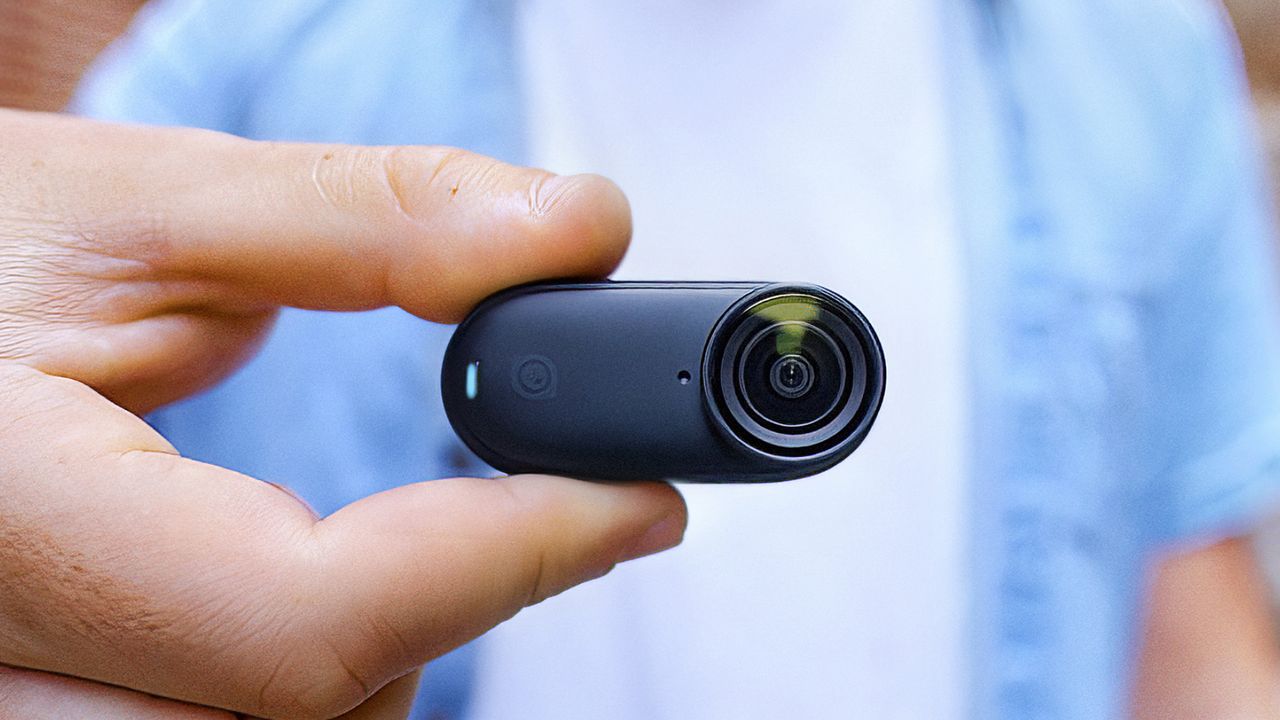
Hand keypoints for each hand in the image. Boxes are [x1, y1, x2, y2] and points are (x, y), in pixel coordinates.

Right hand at [0, 109, 685, 718]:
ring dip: (369, 665)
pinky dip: (288, 696)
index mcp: (3, 521)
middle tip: (519, 512)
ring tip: (403, 547)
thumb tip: (567, 234)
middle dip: (442, 623)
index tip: (629, 502)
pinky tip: (303, 605)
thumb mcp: (144, 209)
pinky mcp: (31, 704)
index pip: (309, 617)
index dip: (507, 560)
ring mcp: (1, 699)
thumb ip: (370, 221)